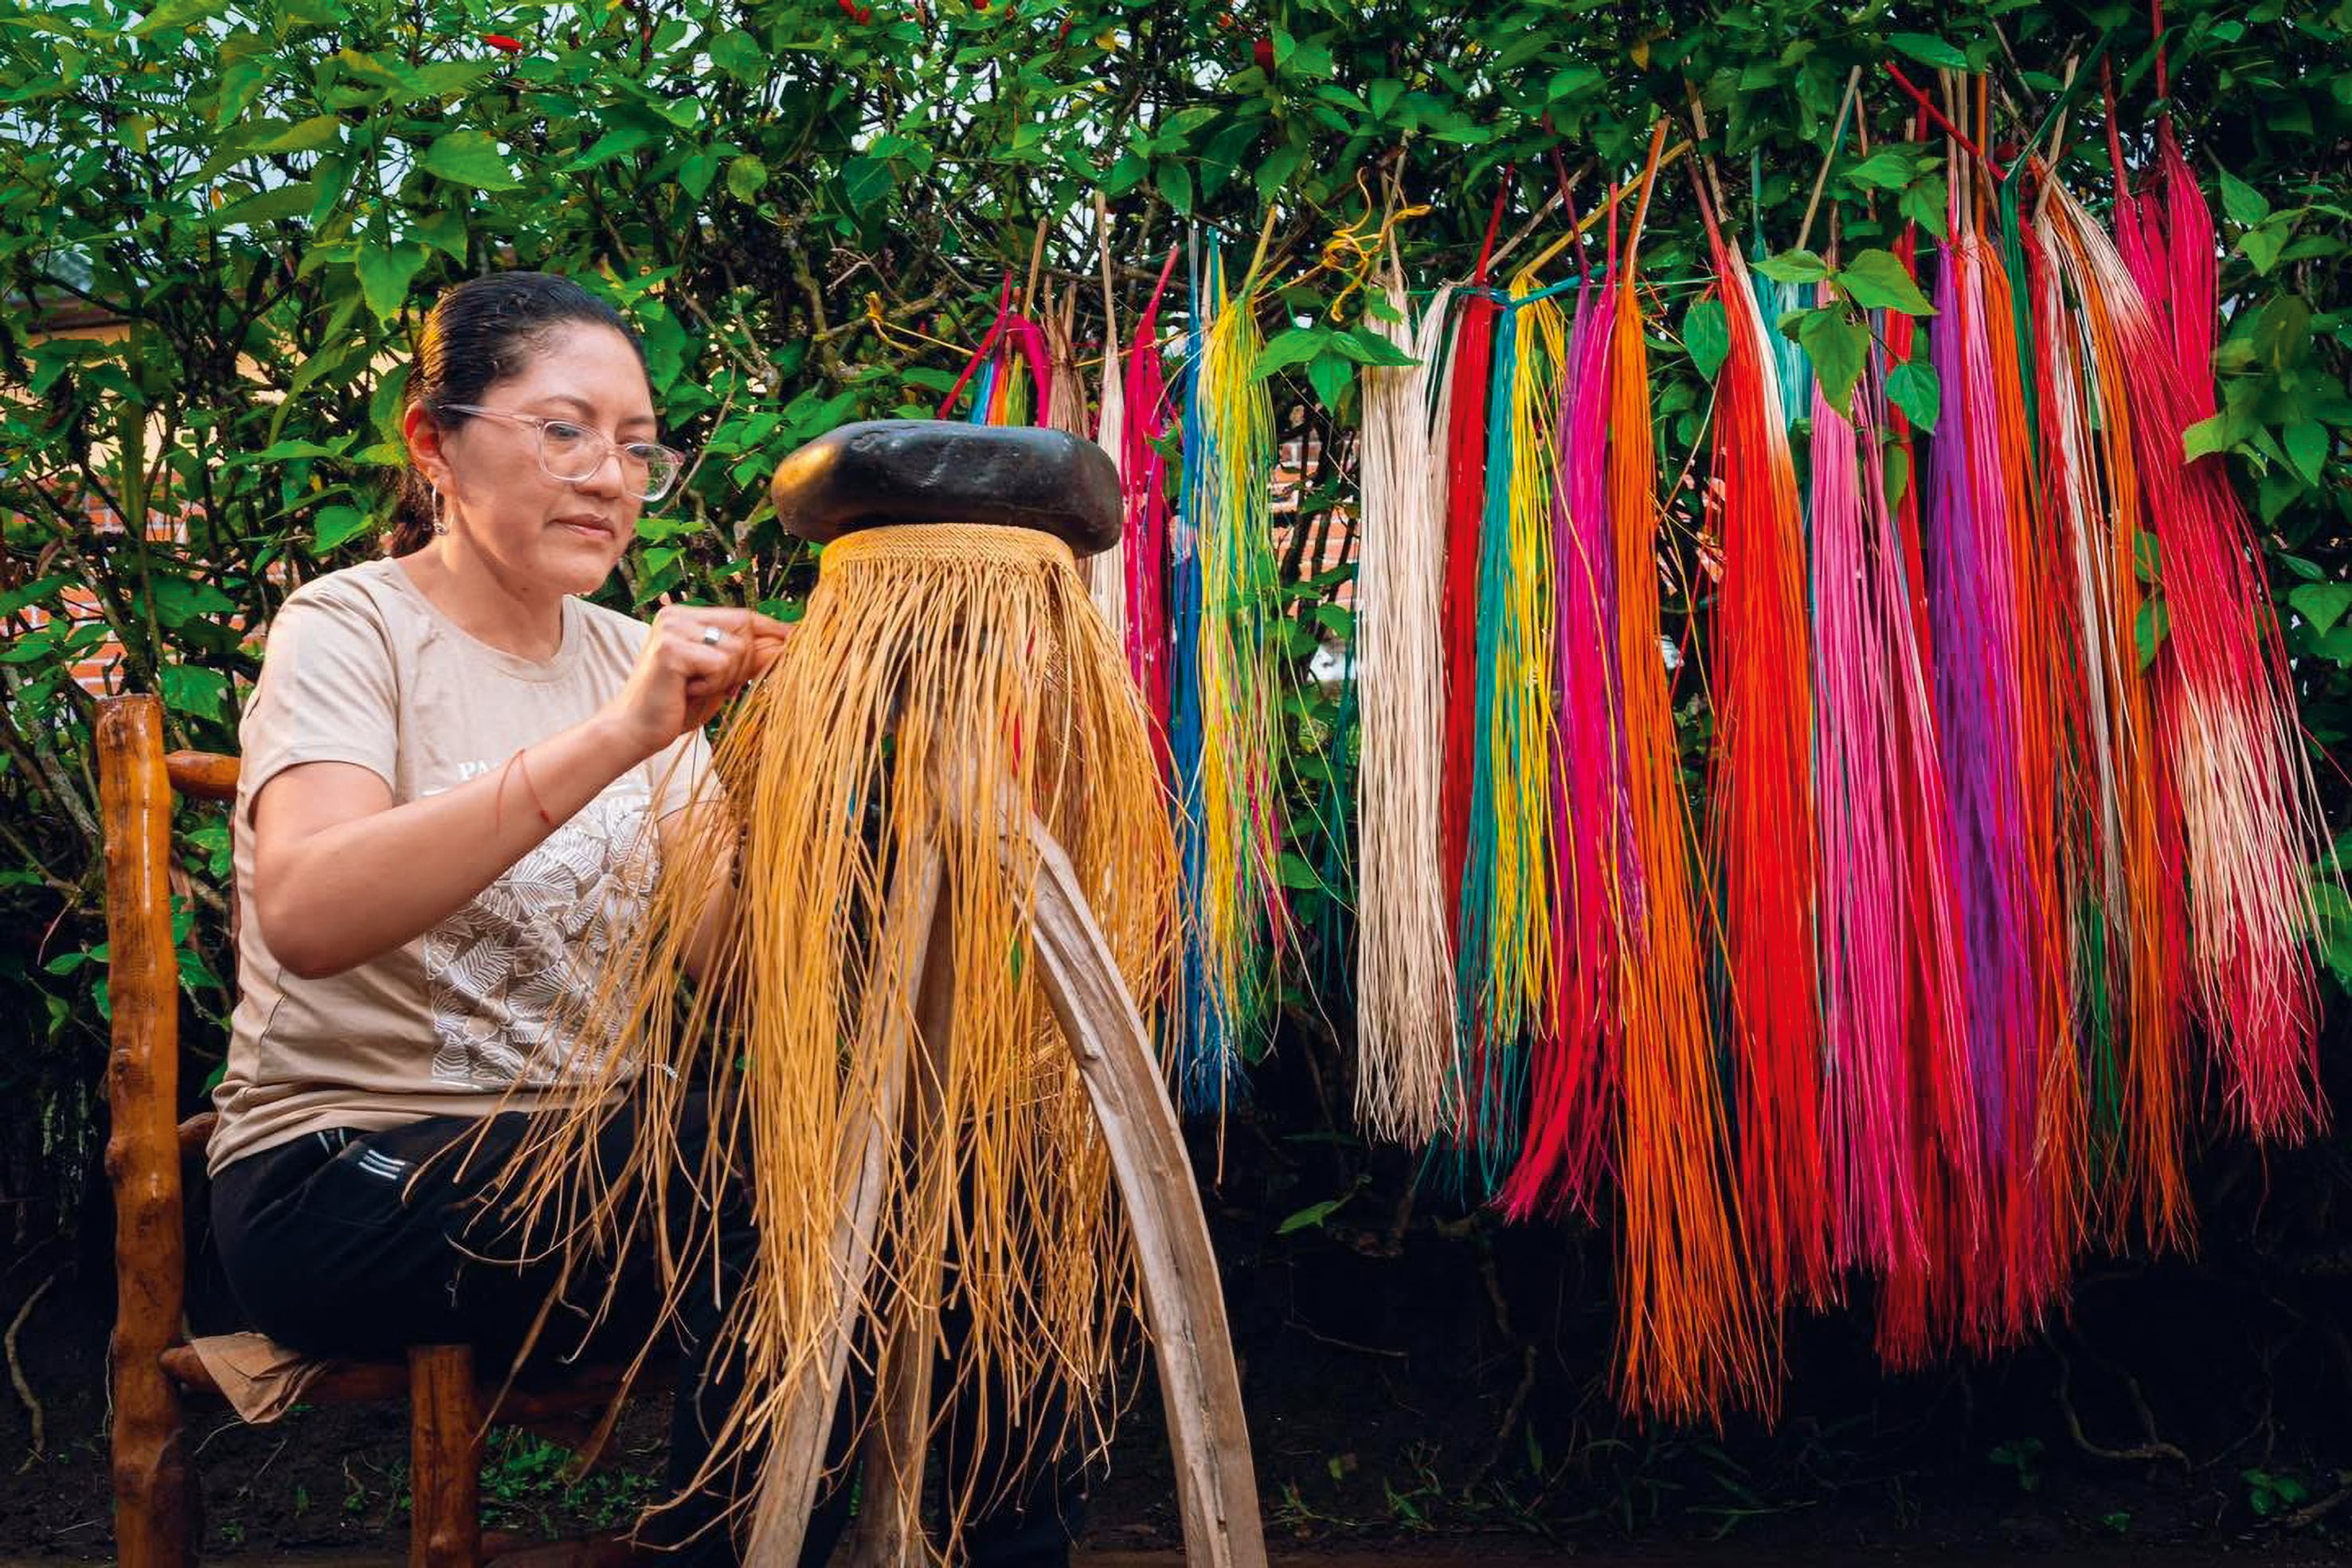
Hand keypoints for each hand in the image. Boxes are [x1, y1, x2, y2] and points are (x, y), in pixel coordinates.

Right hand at [603, 604, 793, 757]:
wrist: (635, 730)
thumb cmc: (676, 706)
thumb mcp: (719, 679)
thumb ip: (748, 659)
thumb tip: (788, 641)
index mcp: (686, 617)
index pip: (742, 615)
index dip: (771, 628)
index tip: (798, 638)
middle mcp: (677, 616)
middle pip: (744, 631)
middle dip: (742, 667)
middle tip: (708, 687)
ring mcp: (672, 629)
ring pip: (736, 650)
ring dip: (723, 679)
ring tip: (693, 688)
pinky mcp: (671, 649)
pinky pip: (719, 664)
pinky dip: (711, 685)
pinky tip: (686, 691)